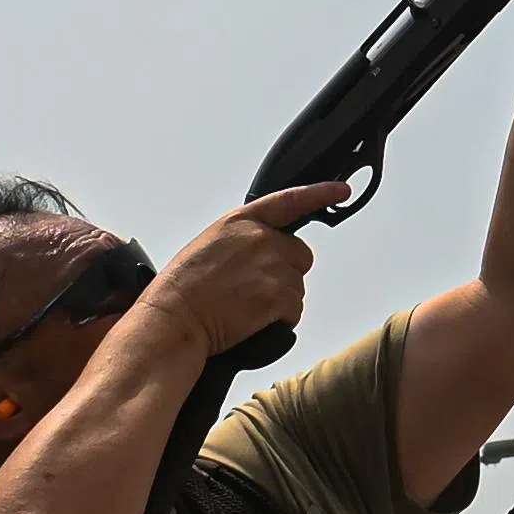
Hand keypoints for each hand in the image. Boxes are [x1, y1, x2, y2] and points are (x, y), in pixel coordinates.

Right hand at [135, 182, 339, 355]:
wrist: (174, 319)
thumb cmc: (181, 289)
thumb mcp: (208, 247)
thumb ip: (241, 243)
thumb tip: (260, 256)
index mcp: (241, 222)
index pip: (289, 201)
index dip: (319, 194)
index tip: (339, 191)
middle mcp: (261, 239)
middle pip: (300, 256)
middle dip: (285, 274)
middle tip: (254, 291)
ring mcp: (272, 266)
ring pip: (297, 287)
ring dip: (280, 302)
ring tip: (244, 308)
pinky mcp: (277, 295)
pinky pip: (294, 311)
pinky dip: (280, 321)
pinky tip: (253, 322)